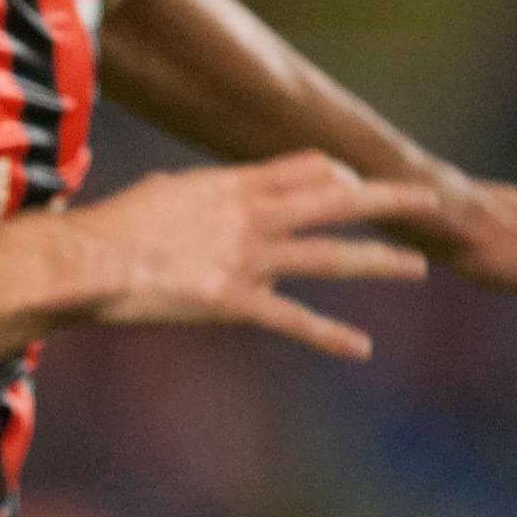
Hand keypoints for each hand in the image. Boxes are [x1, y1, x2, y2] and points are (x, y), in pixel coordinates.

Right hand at [66, 154, 440, 360]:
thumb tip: (190, 196)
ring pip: (330, 256)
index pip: (303, 167)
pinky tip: (359, 348)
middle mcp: (250, 214)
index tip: (356, 184)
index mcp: (230, 184)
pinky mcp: (233, 300)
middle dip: (387, 201)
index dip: (337, 175)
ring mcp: (247, 257)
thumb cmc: (109, 230)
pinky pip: (292, 319)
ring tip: (419, 268)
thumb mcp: (160, 195)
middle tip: (429, 200)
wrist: (87, 260)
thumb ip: (193, 195)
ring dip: (379, 262)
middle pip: (335, 200)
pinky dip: (329, 335)